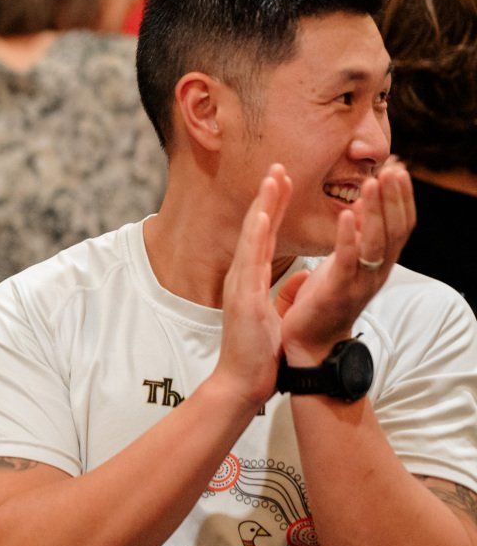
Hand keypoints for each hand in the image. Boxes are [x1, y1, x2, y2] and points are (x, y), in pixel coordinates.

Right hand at [207, 165, 291, 408]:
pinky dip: (255, 237)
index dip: (273, 207)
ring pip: (252, 238)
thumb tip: (304, 279)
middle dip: (268, 196)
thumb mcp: (273, 315)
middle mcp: (242, 276)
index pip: (263, 235)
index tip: (282, 181)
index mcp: (250, 278)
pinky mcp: (243, 298)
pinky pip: (251, 262)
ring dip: (262, 207)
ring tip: (273, 179)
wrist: (241, 380)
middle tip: (278, 165)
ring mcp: (241, 285)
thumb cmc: (258, 351)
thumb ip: (286, 293)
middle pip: (256, 228)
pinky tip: (263, 216)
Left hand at [280, 160, 414, 363]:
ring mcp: (359, 283)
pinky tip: (350, 213)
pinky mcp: (337, 291)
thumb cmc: (323, 302)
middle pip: (395, 230)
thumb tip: (359, 210)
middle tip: (394, 167)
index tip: (398, 168)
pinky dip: (350, 236)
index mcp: (377, 265)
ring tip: (374, 182)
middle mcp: (375, 273)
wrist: (309, 345)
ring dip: (377, 210)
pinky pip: (347, 260)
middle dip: (395, 197)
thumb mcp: (342, 266)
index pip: (399, 226)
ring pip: (376, 242)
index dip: (401, 198)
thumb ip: (354, 242)